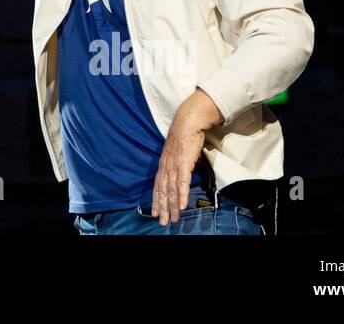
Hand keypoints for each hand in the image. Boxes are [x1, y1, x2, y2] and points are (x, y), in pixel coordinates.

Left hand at [150, 91, 219, 224]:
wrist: (188, 122)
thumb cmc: (185, 136)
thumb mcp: (178, 153)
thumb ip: (179, 165)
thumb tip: (183, 176)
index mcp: (163, 164)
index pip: (158, 185)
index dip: (156, 200)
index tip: (155, 213)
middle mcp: (166, 166)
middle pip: (162, 191)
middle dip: (162, 208)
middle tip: (163, 222)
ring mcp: (174, 165)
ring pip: (171, 190)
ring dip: (172, 206)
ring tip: (173, 219)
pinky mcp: (184, 163)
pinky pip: (182, 182)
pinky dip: (181, 195)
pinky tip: (181, 206)